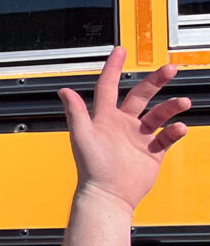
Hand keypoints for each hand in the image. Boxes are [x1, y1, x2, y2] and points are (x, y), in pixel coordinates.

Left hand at [60, 47, 190, 213]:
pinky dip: (175, 131)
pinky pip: (167, 137)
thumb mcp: (82, 136)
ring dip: (171, 107)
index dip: (113, 68)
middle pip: (141, 96)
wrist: (109, 195)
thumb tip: (63, 90)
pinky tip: (178, 128)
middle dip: (156, 81)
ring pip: (159, 115)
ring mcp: (138, 137)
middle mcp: (122, 125)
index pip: (108, 87)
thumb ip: (76, 112)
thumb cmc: (91, 167)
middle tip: (171, 69)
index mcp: (104, 118)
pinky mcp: (152, 152)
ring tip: (183, 102)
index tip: (120, 51)